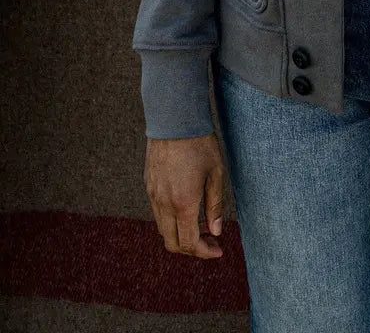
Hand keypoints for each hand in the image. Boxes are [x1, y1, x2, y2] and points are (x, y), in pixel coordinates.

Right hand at [144, 133, 225, 257]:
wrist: (174, 119)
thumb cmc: (199, 144)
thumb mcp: (215, 174)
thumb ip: (214, 205)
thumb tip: (216, 231)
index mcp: (183, 203)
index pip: (189, 243)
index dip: (204, 252)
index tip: (217, 250)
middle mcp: (163, 203)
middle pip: (172, 243)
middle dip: (192, 248)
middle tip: (210, 241)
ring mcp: (153, 195)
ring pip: (163, 229)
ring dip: (180, 234)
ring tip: (200, 225)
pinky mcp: (148, 185)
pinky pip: (157, 213)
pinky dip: (171, 220)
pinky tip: (186, 209)